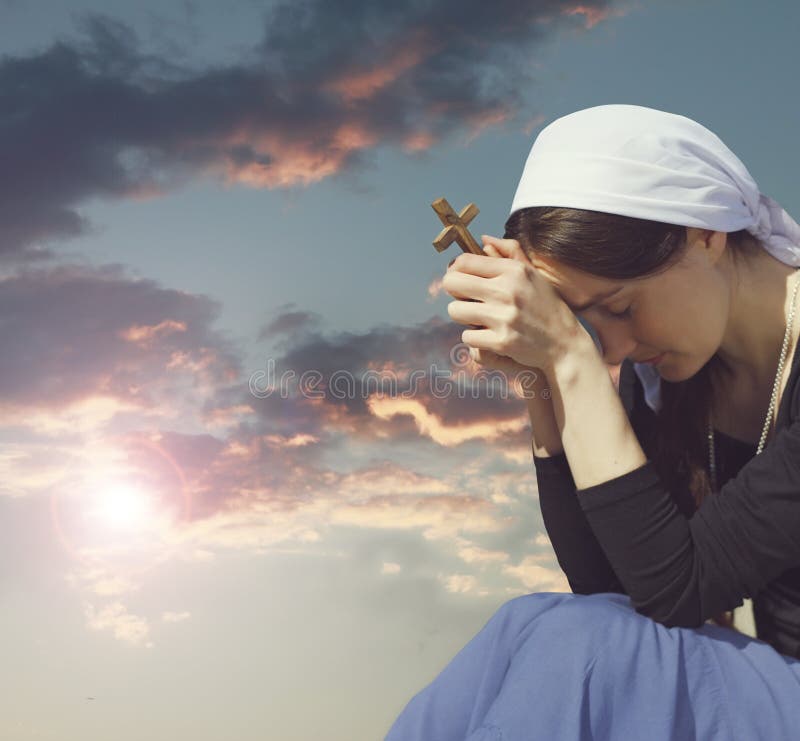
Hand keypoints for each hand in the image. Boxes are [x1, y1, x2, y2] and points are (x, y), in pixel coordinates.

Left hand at [442, 235, 586, 370]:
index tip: (461, 280)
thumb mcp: (534, 274)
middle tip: (468, 300)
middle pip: (451, 283)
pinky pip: (467, 337)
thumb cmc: (547, 307)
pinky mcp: (501, 342)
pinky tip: (490, 337)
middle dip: (456, 293)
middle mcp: (507, 290)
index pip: (464, 261)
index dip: (455, 271)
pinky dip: (475, 339)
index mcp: (514, 270)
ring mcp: (504, 317)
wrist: (566, 345)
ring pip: (455, 311)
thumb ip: (510, 252)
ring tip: (480, 319)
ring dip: (463, 317)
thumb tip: (484, 240)